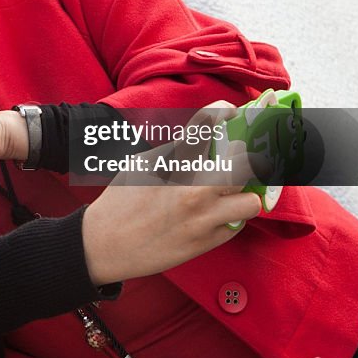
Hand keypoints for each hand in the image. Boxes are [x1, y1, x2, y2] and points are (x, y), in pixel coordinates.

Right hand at [81, 102, 261, 284]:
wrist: (105, 245)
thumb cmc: (121, 201)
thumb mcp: (141, 164)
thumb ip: (174, 152)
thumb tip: (203, 141)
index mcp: (173, 163)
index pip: (207, 125)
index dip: (224, 113)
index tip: (231, 114)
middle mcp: (192, 189)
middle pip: (245, 163)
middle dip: (248, 158)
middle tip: (240, 159)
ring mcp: (202, 218)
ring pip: (251, 201)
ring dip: (245, 195)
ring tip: (233, 194)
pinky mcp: (206, 242)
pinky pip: (237, 225)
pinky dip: (231, 217)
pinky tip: (217, 214)